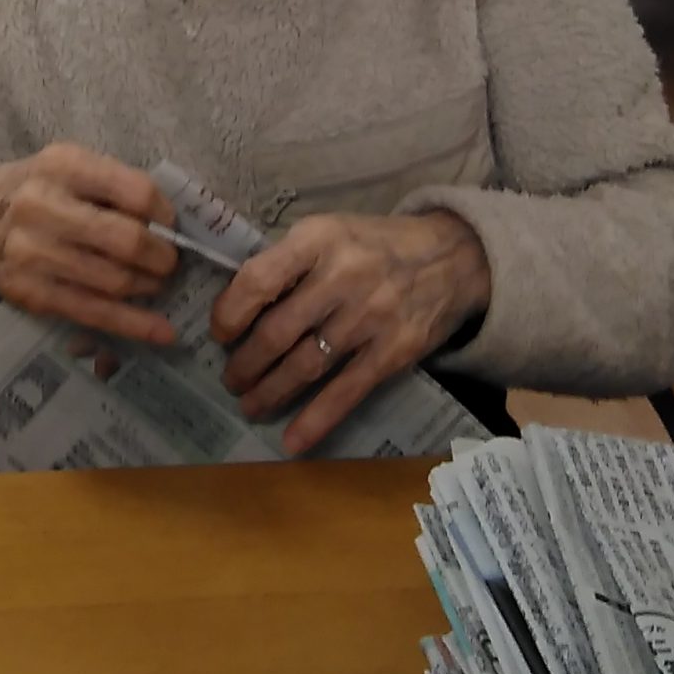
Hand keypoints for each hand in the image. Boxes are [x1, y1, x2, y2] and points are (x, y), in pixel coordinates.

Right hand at [0, 146, 177, 346]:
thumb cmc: (33, 188)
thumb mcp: (67, 165)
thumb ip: (113, 186)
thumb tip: (170, 225)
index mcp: (62, 166)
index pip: (134, 191)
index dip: (164, 213)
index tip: (172, 225)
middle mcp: (43, 207)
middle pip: (126, 241)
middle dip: (162, 257)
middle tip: (170, 262)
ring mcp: (32, 254)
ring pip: (113, 281)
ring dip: (148, 286)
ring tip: (154, 283)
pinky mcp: (29, 293)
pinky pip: (92, 313)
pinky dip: (134, 325)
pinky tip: (162, 331)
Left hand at [209, 211, 490, 456]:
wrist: (453, 256)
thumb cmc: (375, 244)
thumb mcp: (329, 231)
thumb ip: (289, 262)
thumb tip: (238, 305)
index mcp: (318, 240)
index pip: (259, 280)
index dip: (231, 312)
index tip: (221, 333)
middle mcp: (343, 277)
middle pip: (278, 331)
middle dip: (246, 363)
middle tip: (232, 378)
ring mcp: (370, 317)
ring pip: (306, 365)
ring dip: (270, 392)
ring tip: (251, 404)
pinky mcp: (394, 351)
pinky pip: (347, 392)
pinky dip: (316, 421)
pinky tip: (292, 442)